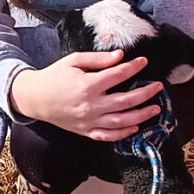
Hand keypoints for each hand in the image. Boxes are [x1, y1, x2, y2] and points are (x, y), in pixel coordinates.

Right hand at [10, 51, 162, 140]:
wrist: (35, 98)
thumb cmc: (55, 76)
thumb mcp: (74, 61)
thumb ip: (98, 59)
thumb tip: (121, 56)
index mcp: (88, 85)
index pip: (119, 75)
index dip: (134, 67)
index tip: (144, 62)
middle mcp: (92, 105)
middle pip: (126, 101)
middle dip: (145, 93)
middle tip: (158, 86)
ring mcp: (90, 121)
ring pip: (122, 122)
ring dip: (141, 115)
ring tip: (155, 109)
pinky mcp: (86, 131)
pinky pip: (108, 136)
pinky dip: (123, 134)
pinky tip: (135, 127)